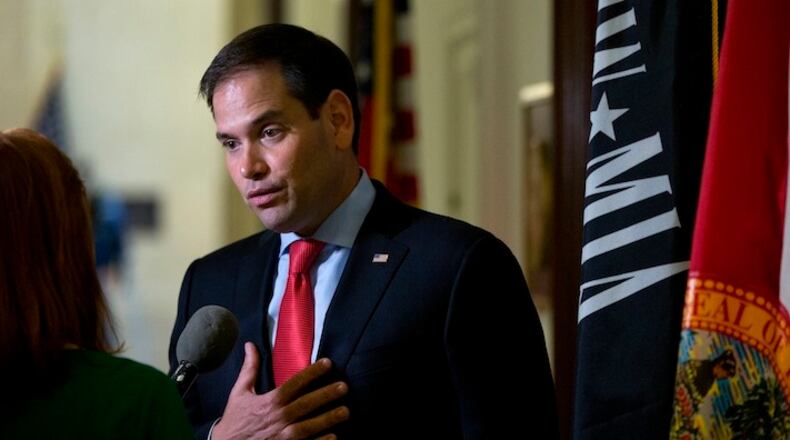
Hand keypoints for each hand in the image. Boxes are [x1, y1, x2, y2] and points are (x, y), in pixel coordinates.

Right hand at [212, 342, 348, 439]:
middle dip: (325, 395)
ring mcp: (281, 437)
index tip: (328, 363)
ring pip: (308, 427)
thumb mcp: (239, 393)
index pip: (294, 384)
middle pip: (305, 405)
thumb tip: (250, 345)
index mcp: (269, 402)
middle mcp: (277, 419)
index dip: (311, 373)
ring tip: (346, 411)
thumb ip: (249, 369)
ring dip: (328, 419)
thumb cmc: (235, 420)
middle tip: (344, 386)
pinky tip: (334, 437)